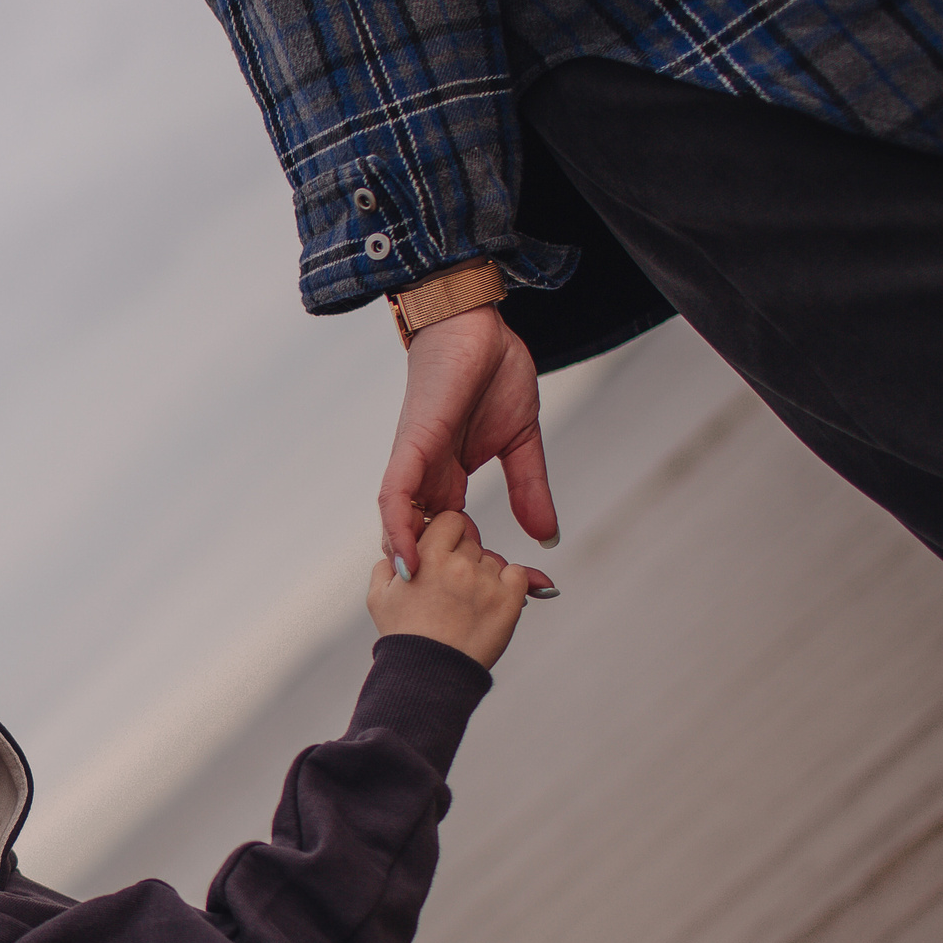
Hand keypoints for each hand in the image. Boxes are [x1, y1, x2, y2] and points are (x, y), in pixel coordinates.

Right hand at [366, 510, 534, 669]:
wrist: (430, 673)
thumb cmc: (404, 637)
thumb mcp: (378, 597)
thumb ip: (386, 566)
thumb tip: (396, 555)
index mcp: (428, 556)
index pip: (451, 521)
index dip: (448, 535)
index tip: (443, 553)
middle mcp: (460, 564)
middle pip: (472, 542)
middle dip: (463, 558)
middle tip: (451, 587)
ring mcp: (486, 582)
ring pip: (493, 560)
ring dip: (483, 574)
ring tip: (466, 604)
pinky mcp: (508, 601)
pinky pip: (518, 575)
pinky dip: (510, 583)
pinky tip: (492, 599)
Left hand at [378, 304, 558, 577]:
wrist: (478, 322)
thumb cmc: (493, 373)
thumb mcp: (520, 443)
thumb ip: (530, 488)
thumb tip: (547, 535)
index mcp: (448, 478)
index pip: (455, 536)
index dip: (473, 568)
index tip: (501, 598)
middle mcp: (425, 477)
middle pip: (422, 540)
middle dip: (442, 578)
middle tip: (457, 619)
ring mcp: (415, 462)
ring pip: (399, 524)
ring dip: (410, 562)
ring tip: (420, 603)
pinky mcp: (412, 445)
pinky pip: (395, 494)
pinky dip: (398, 527)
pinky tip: (407, 559)